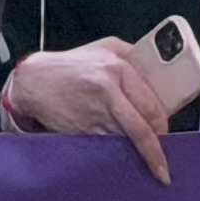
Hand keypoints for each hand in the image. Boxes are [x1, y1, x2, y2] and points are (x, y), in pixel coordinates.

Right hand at [0, 41, 172, 183]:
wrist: (33, 82)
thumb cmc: (68, 66)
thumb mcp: (104, 48)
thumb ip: (132, 56)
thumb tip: (158, 70)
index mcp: (117, 69)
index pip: (151, 106)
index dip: (163, 125)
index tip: (166, 133)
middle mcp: (108, 91)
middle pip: (143, 129)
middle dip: (154, 145)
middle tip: (158, 152)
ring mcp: (94, 114)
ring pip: (126, 141)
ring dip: (134, 150)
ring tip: (137, 152)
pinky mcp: (83, 132)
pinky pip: (108, 146)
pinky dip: (114, 150)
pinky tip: (112, 147)